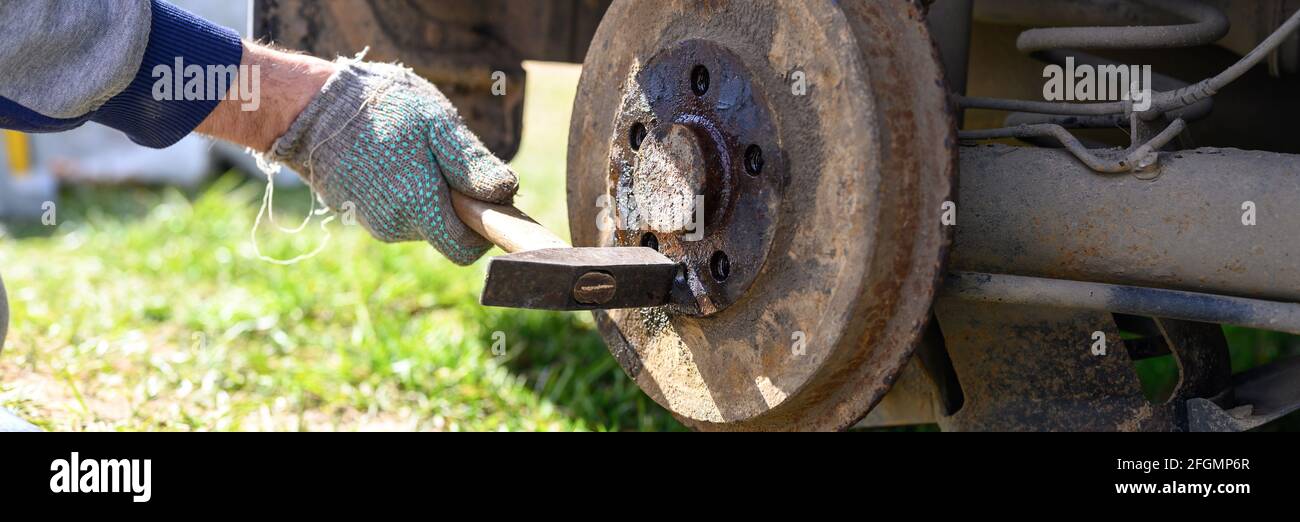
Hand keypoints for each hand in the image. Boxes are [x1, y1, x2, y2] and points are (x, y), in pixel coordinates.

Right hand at [198, 43, 517, 264]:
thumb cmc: (379, 108)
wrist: (308, 106)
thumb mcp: (437, 123)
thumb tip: (507, 194)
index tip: (485, 199)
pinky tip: (390, 155)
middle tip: (443, 158)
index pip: (465, 250)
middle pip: (444, 232)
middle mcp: (395, 227)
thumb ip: (472, 163)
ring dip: (426, 193)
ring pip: (420, 220)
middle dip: (453, 203)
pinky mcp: (357, 213)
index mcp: (420, 208)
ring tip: (411, 150)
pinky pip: (395, 210)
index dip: (483, 229)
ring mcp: (373, 222)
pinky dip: (402, 189)